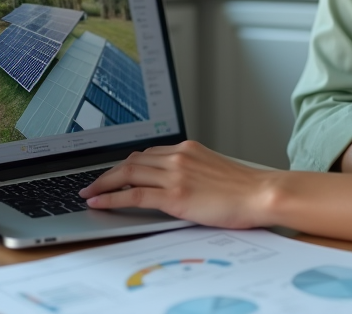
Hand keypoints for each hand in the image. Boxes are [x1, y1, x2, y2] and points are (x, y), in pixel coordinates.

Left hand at [79, 141, 273, 228]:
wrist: (261, 194)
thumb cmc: (245, 188)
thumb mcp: (214, 170)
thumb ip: (192, 170)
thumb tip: (175, 182)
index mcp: (188, 149)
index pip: (148, 153)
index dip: (126, 164)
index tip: (115, 172)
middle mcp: (179, 157)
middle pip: (132, 160)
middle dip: (108, 173)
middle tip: (93, 183)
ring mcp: (175, 175)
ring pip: (128, 174)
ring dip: (103, 183)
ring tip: (90, 192)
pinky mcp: (174, 196)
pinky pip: (134, 195)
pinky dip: (112, 198)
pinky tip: (99, 202)